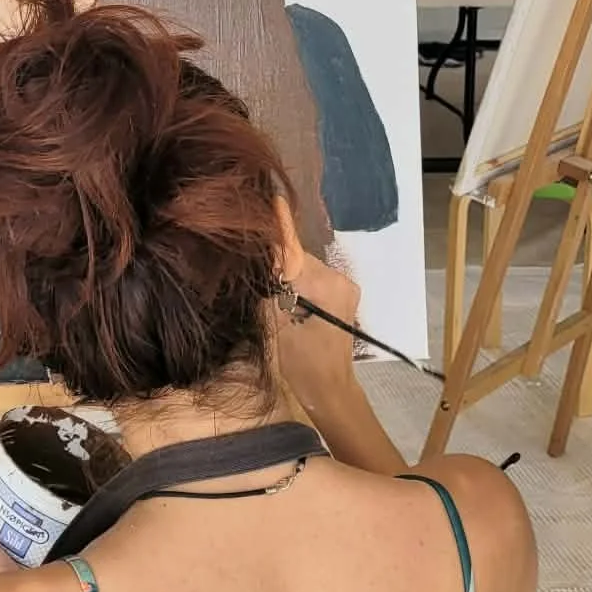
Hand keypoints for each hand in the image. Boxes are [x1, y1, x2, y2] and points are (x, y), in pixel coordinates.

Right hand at [271, 198, 361, 403]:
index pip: (293, 250)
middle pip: (297, 258)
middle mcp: (340, 278)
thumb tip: (258, 257)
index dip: (277, 228)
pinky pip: (312, 279)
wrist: (330, 392)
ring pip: (304, 268)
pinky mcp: (342, 295)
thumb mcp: (276, 326)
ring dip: (285, 274)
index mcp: (326, 285)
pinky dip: (296, 283)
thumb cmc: (302, 367)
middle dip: (274, 261)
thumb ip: (269, 288)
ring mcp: (344, 286)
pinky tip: (282, 297)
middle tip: (247, 265)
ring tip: (264, 288)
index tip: (267, 198)